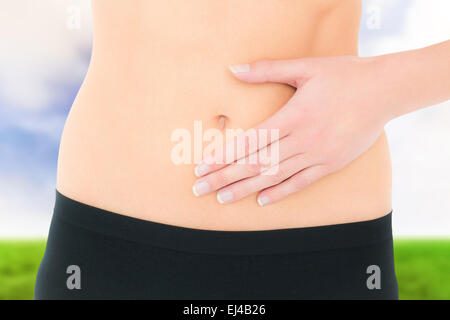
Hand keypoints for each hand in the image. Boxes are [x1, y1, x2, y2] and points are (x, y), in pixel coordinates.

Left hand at [192, 55, 390, 205]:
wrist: (385, 90)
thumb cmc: (344, 75)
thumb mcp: (305, 67)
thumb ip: (267, 70)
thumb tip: (233, 69)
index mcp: (293, 116)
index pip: (250, 141)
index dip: (223, 156)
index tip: (202, 167)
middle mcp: (303, 140)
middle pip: (256, 163)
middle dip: (225, 177)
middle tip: (199, 189)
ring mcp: (318, 154)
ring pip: (275, 176)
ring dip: (246, 188)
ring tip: (221, 199)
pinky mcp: (332, 164)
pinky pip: (302, 182)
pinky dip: (281, 192)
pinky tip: (262, 201)